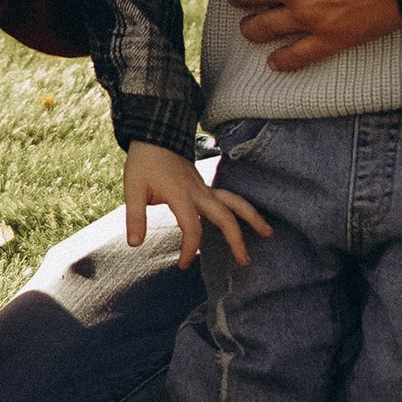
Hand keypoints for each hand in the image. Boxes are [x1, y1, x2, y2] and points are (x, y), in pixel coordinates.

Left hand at [125, 139, 268, 267]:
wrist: (155, 136)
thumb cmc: (144, 162)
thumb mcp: (132, 188)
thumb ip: (135, 217)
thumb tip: (135, 244)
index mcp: (181, 194)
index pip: (192, 227)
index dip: (189, 249)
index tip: (183, 265)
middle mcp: (198, 191)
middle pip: (225, 216)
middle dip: (237, 239)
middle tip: (245, 261)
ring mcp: (205, 188)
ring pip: (235, 202)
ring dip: (252, 218)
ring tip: (268, 234)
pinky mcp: (206, 187)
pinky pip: (228, 199)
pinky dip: (242, 210)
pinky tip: (251, 222)